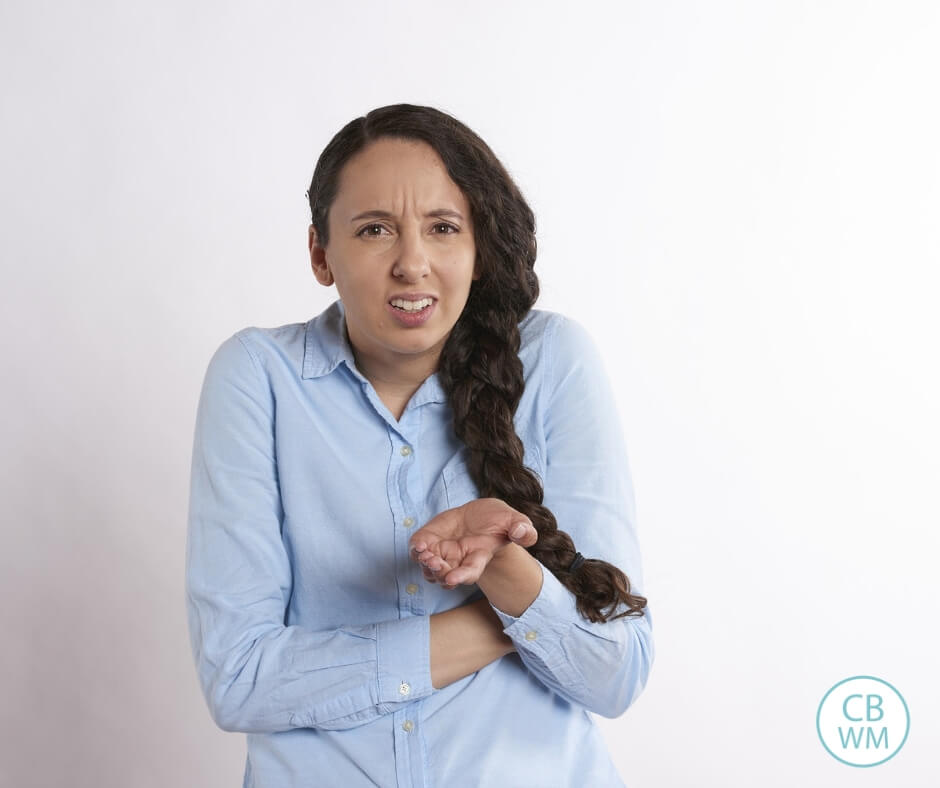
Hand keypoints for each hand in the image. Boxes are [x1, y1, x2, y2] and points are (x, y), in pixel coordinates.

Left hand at [409, 498, 537, 588]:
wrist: (482, 516)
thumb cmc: (500, 522)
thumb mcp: (516, 522)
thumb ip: (523, 530)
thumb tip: (524, 534)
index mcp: (479, 557)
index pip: (470, 572)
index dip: (461, 576)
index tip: (452, 578)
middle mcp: (458, 560)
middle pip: (445, 575)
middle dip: (439, 571)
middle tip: (434, 562)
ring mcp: (443, 552)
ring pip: (429, 567)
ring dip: (425, 564)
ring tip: (425, 553)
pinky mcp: (431, 539)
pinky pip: (419, 550)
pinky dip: (416, 549)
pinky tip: (418, 544)